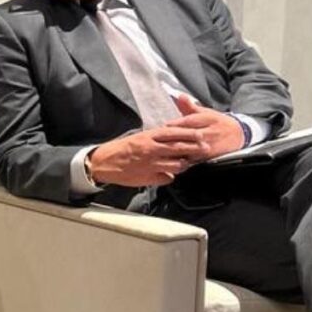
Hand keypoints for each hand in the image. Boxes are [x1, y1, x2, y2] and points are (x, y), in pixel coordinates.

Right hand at [88, 126, 209, 186]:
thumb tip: (172, 139)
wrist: (106, 161)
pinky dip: (170, 177)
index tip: (201, 134)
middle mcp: (151, 149)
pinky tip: (170, 175)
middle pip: (179, 147)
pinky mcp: (149, 177)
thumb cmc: (123, 148)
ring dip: (184, 164)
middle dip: (194, 148)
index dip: (189, 133)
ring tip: (187, 163)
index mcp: (149, 136)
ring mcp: (151, 164)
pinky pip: (166, 178)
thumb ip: (156, 139)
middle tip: (206, 148)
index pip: (174, 132)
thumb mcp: (140, 137)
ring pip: (176, 164)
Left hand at [164, 94, 244, 160]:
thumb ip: (190, 106)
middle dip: (174, 138)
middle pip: (190, 135)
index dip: (176, 124)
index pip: (190, 121)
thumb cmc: (217, 122)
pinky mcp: (212, 157)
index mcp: (208, 118)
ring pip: (192, 148)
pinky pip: (196, 159)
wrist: (239, 135)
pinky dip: (184, 159)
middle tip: (158, 139)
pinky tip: (173, 159)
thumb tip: (179, 96)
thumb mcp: (205, 112)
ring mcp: (212, 145)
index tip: (163, 126)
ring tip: (163, 150)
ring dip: (178, 149)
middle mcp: (210, 132)